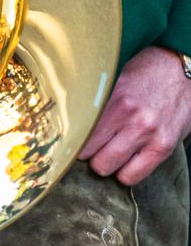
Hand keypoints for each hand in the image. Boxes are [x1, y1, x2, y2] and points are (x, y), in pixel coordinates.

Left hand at [79, 46, 190, 184]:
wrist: (184, 70)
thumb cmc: (147, 71)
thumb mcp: (116, 78)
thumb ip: (95, 99)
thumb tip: (67, 117)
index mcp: (116, 101)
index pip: (80, 135)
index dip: (72, 140)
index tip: (70, 140)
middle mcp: (133, 120)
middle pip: (92, 156)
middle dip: (88, 155)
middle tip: (91, 146)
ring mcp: (150, 136)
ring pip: (110, 169)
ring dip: (105, 164)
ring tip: (107, 153)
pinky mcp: (164, 147)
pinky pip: (134, 176)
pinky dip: (125, 173)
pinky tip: (124, 161)